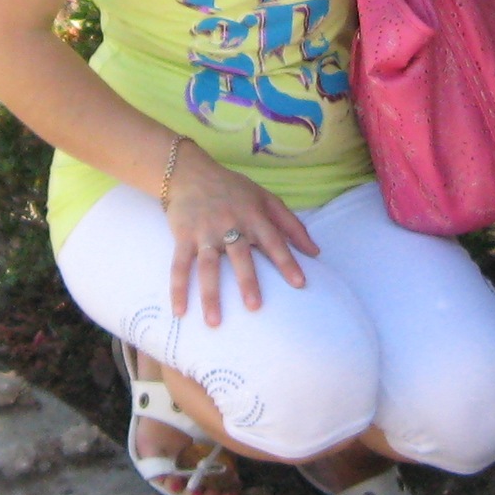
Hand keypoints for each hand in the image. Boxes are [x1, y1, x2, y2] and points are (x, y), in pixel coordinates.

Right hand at [163, 150, 317, 327]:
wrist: (190, 173)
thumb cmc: (233, 189)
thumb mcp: (266, 198)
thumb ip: (291, 224)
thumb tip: (316, 252)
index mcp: (253, 216)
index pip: (273, 240)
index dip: (286, 261)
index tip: (299, 283)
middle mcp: (230, 224)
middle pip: (240, 256)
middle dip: (247, 280)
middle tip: (255, 306)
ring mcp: (205, 232)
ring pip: (208, 266)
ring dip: (210, 294)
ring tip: (214, 322)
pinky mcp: (183, 237)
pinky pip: (179, 266)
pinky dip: (178, 288)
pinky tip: (179, 311)